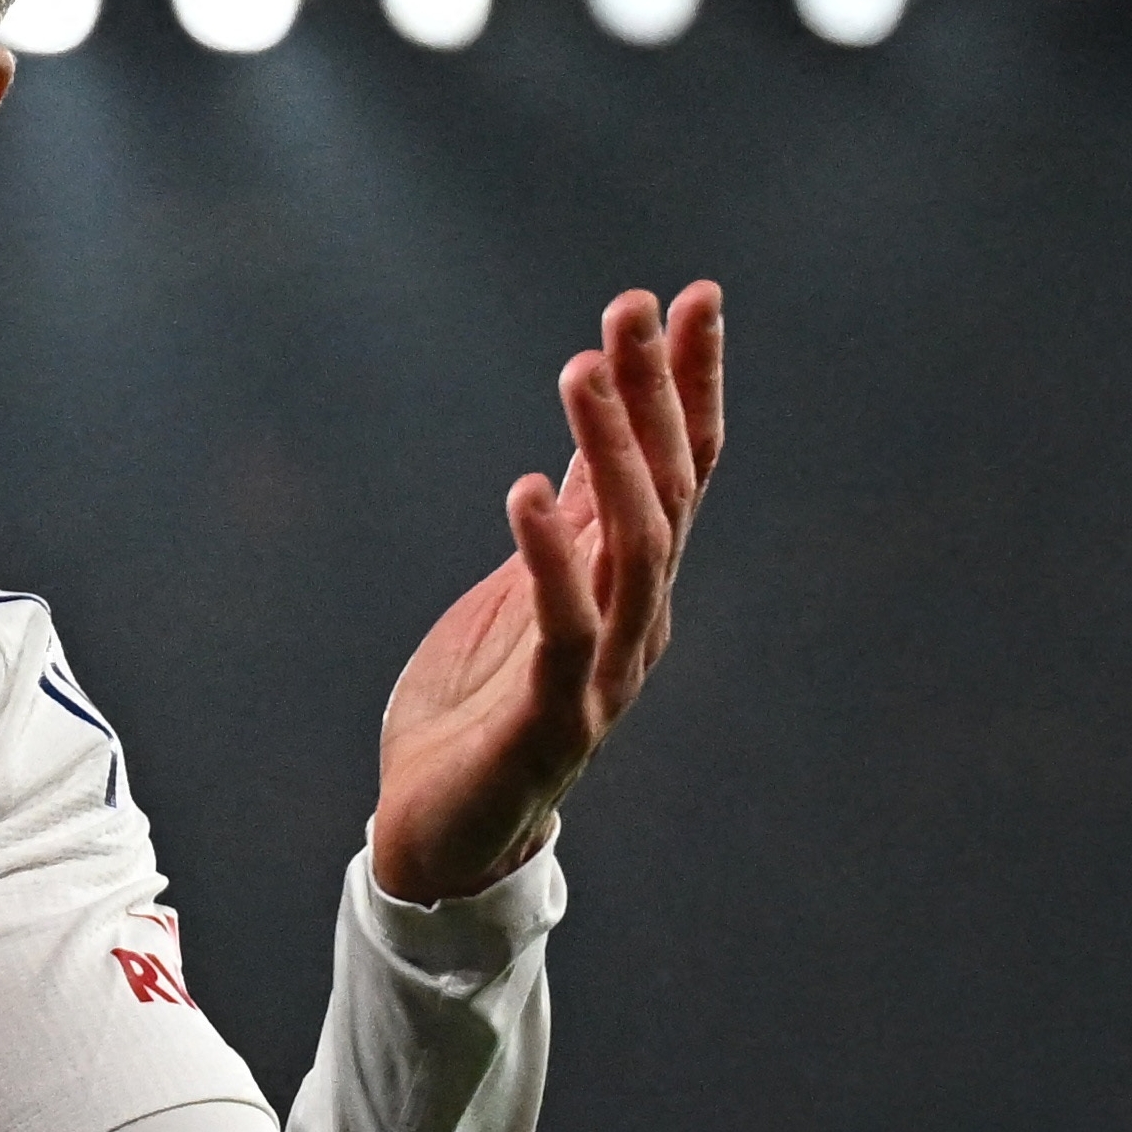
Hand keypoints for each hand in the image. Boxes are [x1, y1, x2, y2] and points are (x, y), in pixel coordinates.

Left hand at [369, 283, 723, 901]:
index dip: (690, 383)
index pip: (680, 468)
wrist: (436, 835)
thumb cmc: (477, 711)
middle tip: (632, 306)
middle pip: (667, 490)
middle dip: (654, 393)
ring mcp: (605, 672)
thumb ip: (569, 522)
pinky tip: (526, 492)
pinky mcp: (554, 719)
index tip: (695, 296)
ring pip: (636, 547)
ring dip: (609, 454)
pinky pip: (566, 627)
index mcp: (630, 584)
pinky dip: (550, 557)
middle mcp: (637, 621)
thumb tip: (595, 430)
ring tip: (580, 370)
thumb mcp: (522, 589)